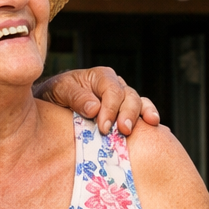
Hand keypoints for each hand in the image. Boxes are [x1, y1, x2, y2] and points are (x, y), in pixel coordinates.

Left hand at [34, 67, 158, 134]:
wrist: (53, 105)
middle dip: (128, 113)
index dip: (110, 108)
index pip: (112, 90)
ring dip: (141, 116)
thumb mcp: (60, 91)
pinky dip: (149, 117)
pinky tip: (155, 125)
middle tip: (123, 131)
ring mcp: (123, 100)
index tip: (103, 126)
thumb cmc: (56, 95)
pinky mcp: (125, 113)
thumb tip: (95, 109)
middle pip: (129, 96)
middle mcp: (115, 86)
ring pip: (139, 103)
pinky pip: (142, 113)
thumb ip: (76, 97)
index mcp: (100, 77)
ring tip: (146, 126)